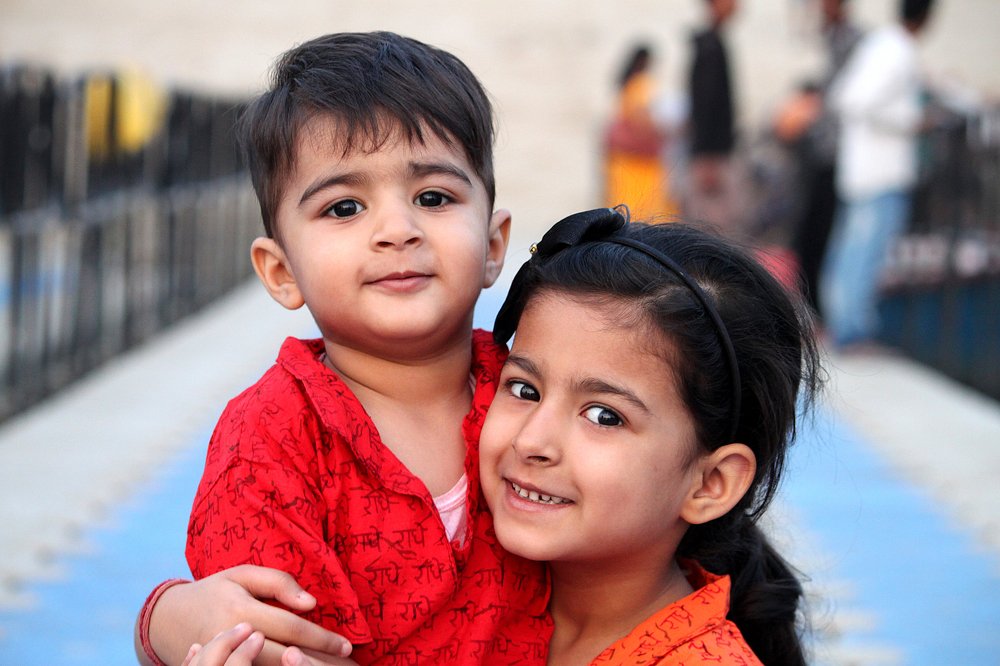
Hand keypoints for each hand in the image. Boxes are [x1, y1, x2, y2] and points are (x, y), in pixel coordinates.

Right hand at [145, 565, 353, 664]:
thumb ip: (278, 582)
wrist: (168, 621)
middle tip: (349, 664)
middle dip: (320, 662)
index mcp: (240, 611)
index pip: (291, 629)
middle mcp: (233, 640)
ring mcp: (226, 660)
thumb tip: (311, 603)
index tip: (347, 644)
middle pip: (286, 657)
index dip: (322, 638)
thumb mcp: (242, 574)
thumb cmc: (214, 591)